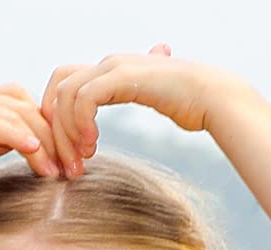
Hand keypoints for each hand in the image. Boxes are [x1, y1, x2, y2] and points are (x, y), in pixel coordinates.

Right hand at [0, 85, 62, 194]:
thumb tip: (20, 149)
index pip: (25, 104)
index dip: (50, 128)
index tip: (66, 159)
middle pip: (28, 106)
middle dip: (56, 136)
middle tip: (73, 167)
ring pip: (17, 114)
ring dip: (44, 142)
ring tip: (59, 171)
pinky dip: (19, 136)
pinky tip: (35, 154)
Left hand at [38, 45, 232, 176]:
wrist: (214, 97)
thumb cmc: (188, 104)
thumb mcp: (150, 96)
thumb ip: (134, 90)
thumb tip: (136, 86)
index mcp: (110, 69)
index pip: (63, 82)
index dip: (57, 116)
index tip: (69, 150)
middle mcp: (108, 63)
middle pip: (58, 88)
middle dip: (56, 129)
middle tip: (68, 164)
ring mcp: (115, 67)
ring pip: (66, 95)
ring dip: (67, 133)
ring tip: (82, 160)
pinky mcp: (124, 78)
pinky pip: (84, 98)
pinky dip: (81, 123)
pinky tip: (92, 145)